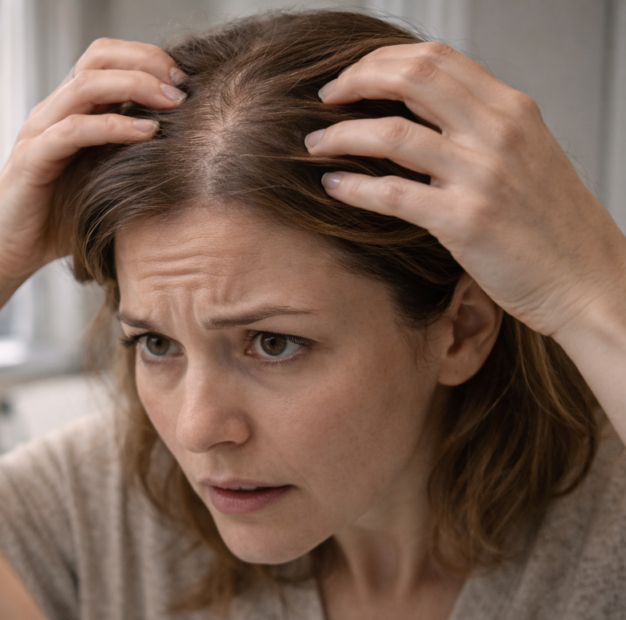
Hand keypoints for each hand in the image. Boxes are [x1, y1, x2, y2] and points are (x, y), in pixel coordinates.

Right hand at [0, 39, 186, 389]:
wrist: (9, 254)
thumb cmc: (60, 221)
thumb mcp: (104, 182)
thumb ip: (131, 159)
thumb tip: (188, 150)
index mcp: (69, 110)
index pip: (106, 58)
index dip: (147, 57)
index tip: (185, 79)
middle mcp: (52, 111)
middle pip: (98, 58)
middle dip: (146, 62)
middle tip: (182, 84)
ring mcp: (39, 132)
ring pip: (87, 85)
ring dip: (136, 86)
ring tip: (172, 102)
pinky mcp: (31, 159)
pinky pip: (74, 130)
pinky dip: (114, 126)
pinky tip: (148, 134)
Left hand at [304, 42, 625, 340]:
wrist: (586, 280)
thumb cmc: (550, 224)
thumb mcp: (525, 155)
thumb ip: (477, 127)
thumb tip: (415, 112)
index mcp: (512, 110)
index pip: (436, 58)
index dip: (381, 61)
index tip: (351, 77)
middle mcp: (498, 133)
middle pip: (411, 78)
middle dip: (355, 82)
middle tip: (324, 99)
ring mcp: (482, 176)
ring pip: (391, 134)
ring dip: (340, 136)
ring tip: (314, 145)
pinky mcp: (464, 221)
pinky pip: (391, 194)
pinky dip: (352, 187)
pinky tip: (332, 187)